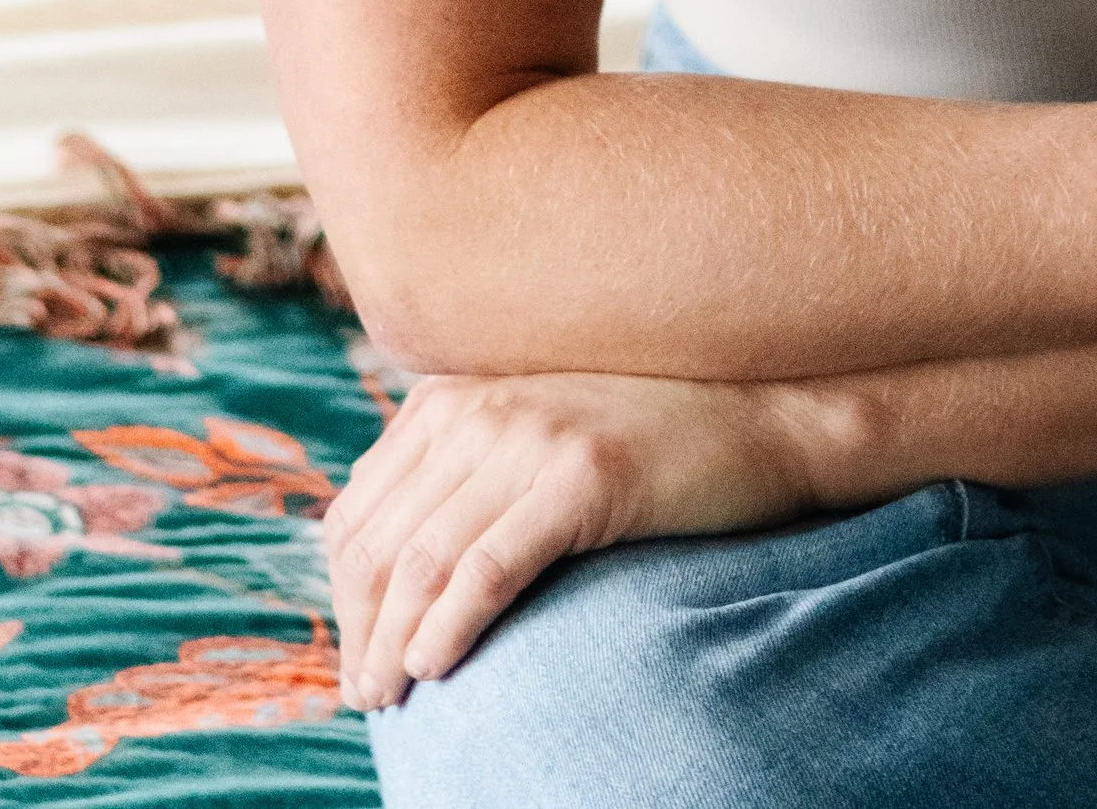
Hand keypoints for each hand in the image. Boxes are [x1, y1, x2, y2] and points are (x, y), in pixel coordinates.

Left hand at [325, 368, 815, 706]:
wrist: (754, 424)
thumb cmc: (638, 452)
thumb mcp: (530, 447)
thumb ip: (458, 480)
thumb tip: (377, 571)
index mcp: (452, 398)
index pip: (357, 512)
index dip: (342, 598)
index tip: (356, 656)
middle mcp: (480, 407)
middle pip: (381, 542)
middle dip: (360, 630)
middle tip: (366, 696)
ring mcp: (532, 436)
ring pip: (425, 560)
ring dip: (394, 642)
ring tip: (390, 696)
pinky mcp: (581, 476)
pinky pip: (489, 567)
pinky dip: (450, 625)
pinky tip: (436, 665)